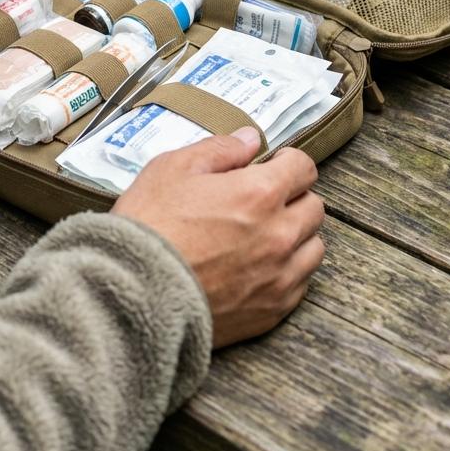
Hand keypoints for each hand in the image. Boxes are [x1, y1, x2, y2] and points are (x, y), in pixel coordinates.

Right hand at [112, 129, 324, 347]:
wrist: (135, 291)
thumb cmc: (150, 225)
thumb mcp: (173, 168)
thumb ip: (220, 149)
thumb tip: (249, 139)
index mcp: (259, 193)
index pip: (303, 168)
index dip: (286, 161)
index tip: (271, 165)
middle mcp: (280, 235)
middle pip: (314, 207)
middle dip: (293, 197)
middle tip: (262, 200)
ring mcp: (279, 276)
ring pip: (314, 248)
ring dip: (296, 235)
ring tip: (262, 235)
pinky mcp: (272, 311)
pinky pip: (300, 284)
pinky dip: (287, 271)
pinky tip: (257, 267)